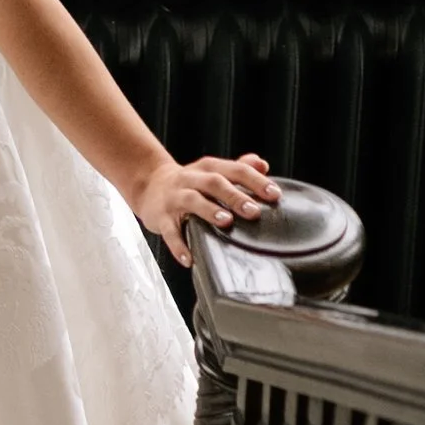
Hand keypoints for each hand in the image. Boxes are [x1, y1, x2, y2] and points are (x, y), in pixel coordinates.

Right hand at [132, 150, 278, 266]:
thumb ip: (239, 168)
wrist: (149, 184)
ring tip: (225, 222)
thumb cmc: (191, 182)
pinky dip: (179, 245)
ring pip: (192, 200)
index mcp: (209, 168)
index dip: (256, 181)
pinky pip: (169, 231)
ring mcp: (175, 197)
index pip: (235, 170)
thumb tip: (263, 165)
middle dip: (234, 196)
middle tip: (254, 211)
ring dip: (209, 210)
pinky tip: (189, 259)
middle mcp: (191, 179)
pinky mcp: (161, 217)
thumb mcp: (213, 171)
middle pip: (214, 183)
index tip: (275, 195)